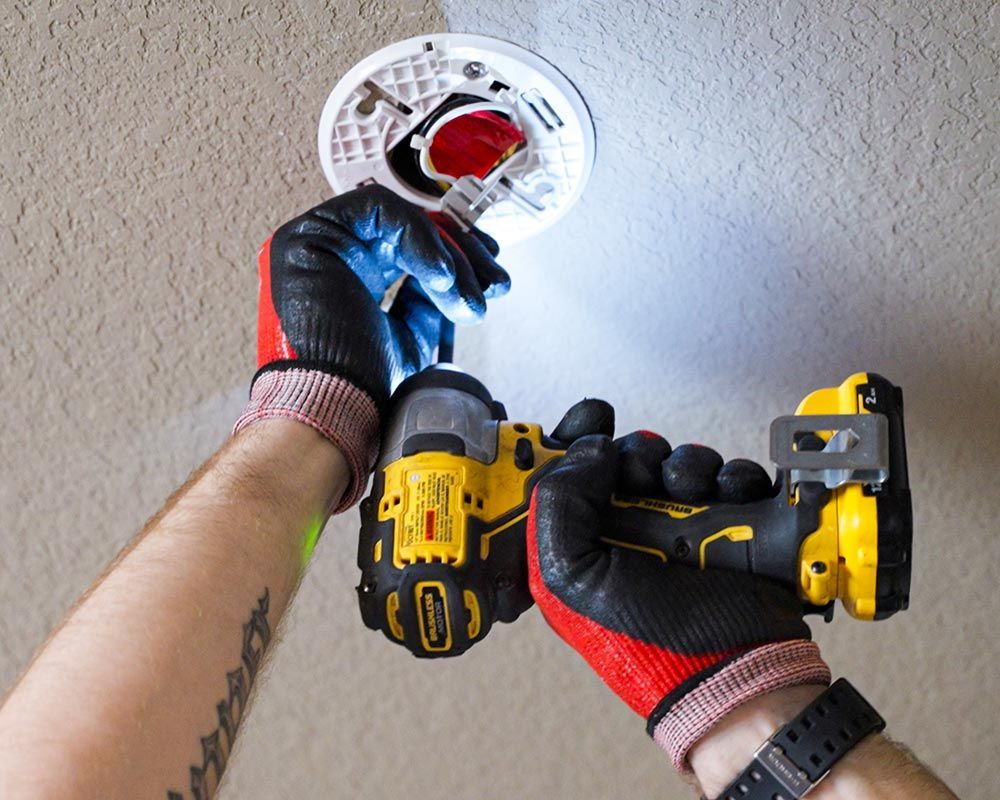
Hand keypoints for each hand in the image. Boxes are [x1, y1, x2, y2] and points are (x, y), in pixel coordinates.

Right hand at [235, 185, 509, 510]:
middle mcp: (335, 256)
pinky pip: (380, 211)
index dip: (456, 253)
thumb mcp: (416, 334)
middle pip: (410, 228)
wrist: (340, 408)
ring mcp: (318, 244)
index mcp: (353, 278)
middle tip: (492, 283)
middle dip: (462, 253)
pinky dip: (420, 241)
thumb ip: (430, 298)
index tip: (491, 276)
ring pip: (401, 219)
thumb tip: (460, 275)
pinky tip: (440, 278)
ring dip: (446, 256)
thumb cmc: (366, 387)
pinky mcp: (308, 237)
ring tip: (464, 299)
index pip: (410, 244)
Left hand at [527, 432, 829, 771]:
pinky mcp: (733, 525)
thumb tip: (588, 450)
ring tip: (695, 495)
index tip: (594, 420)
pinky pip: (733, 477)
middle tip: (647, 475)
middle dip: (641, 455)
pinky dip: (736, 479)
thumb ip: (557, 508)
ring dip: (690, 466)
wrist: (734, 670)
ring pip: (682, 461)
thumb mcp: (572, 580)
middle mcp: (632, 530)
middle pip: (631, 458)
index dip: (579, 439)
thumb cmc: (648, 642)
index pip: (573, 472)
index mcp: (584, 542)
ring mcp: (685, 526)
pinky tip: (732, 499)